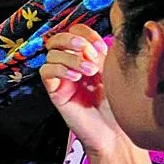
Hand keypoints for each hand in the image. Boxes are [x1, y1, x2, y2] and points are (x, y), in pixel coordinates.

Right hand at [39, 24, 128, 154]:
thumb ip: (101, 54)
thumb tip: (96, 38)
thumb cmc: (117, 105)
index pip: (75, 32)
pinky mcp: (54, 91)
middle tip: (87, 51)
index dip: (84, 34)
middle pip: (57, 39)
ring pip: (51, 54)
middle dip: (71, 40)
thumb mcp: (112, 72)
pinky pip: (46, 72)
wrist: (113, 131)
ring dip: (71, 58)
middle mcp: (71, 64)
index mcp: (87, 56)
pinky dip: (60, 70)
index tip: (99, 45)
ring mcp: (61, 77)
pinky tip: (76, 79)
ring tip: (88, 72)